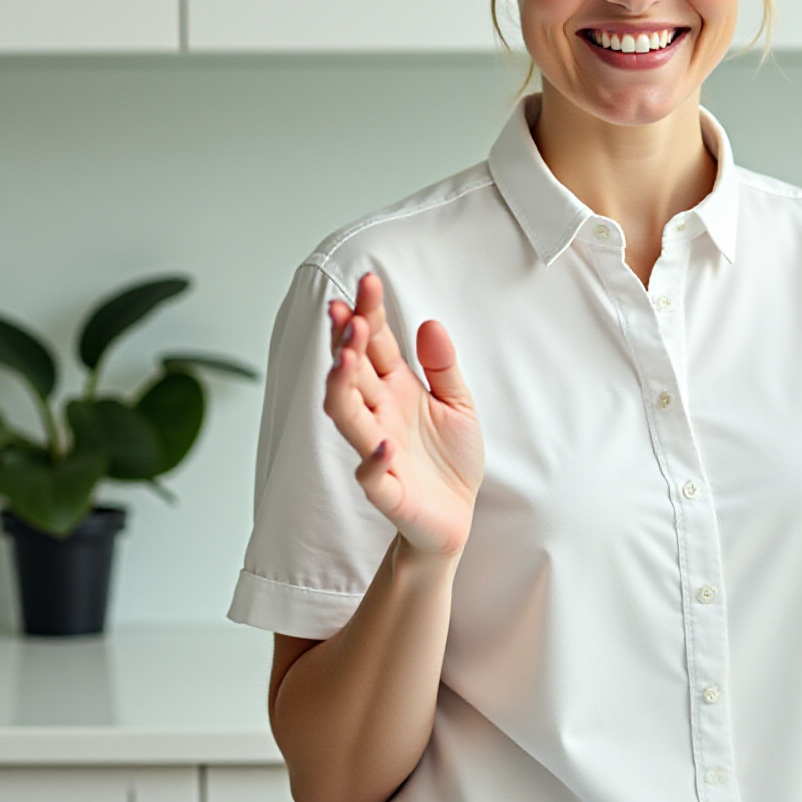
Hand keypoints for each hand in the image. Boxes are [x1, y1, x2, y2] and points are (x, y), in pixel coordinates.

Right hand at [322, 273, 484, 559]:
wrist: (456, 517)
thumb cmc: (450, 460)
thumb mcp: (458, 404)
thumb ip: (443, 366)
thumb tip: (430, 323)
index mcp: (396, 390)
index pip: (375, 346)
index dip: (369, 316)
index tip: (367, 283)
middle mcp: (380, 416)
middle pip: (353, 375)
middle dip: (347, 344)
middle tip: (349, 316)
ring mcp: (378, 452)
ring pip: (347, 418)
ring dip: (342, 389)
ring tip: (346, 359)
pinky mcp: (387, 491)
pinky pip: (372, 476)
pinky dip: (373, 462)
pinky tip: (383, 445)